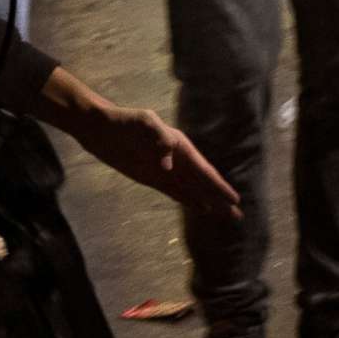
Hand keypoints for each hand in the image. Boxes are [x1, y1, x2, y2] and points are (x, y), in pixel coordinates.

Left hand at [75, 105, 240, 218]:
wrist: (100, 129)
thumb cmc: (123, 122)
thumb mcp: (144, 123)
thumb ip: (160, 140)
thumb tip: (169, 167)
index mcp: (180, 146)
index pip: (204, 170)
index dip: (218, 186)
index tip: (234, 199)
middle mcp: (177, 160)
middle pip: (203, 183)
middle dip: (220, 198)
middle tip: (238, 215)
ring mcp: (166, 170)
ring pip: (193, 190)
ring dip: (209, 202)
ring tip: (225, 215)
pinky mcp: (153, 179)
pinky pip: (176, 193)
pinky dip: (190, 201)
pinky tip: (201, 208)